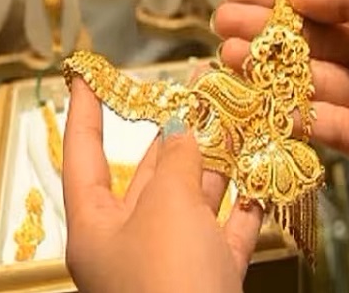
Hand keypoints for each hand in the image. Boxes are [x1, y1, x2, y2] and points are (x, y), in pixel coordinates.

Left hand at [63, 78, 261, 292]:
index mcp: (98, 226)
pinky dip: (246, 205)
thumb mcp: (167, 206)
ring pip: (197, 199)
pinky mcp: (213, 278)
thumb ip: (178, 160)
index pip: (84, 156)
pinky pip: (228, 231)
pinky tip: (264, 174)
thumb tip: (183, 128)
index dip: (86, 113)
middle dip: (178, 130)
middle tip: (201, 87)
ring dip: (220, 161)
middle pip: (153, 173)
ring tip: (240, 117)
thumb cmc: (168, 277)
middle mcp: (133, 242)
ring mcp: (176, 261)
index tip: (88, 76)